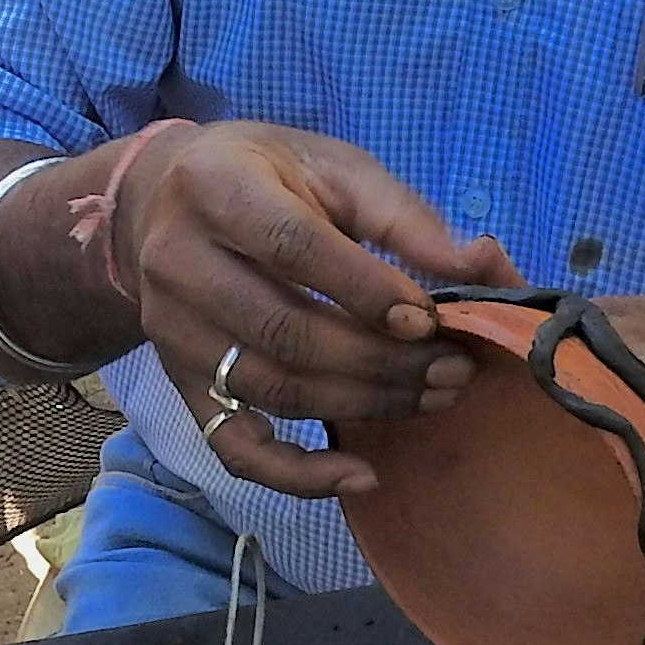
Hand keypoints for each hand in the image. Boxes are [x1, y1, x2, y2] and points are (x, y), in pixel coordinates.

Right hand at [109, 123, 509, 500]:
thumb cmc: (267, 177)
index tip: (428, 319)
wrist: (161, 202)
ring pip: (274, 389)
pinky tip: (360, 475)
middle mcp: (178, 261)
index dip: (365, 290)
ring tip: (431, 395)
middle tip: (453, 367)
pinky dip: (298, 475)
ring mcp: (173, 330)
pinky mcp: (179, 381)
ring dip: (364, 405)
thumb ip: (404, 217)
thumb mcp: (332, 169)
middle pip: (285, 330)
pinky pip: (234, 446)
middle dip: (382, 360)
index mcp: (217, 188)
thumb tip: (483, 268)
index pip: (292, 246)